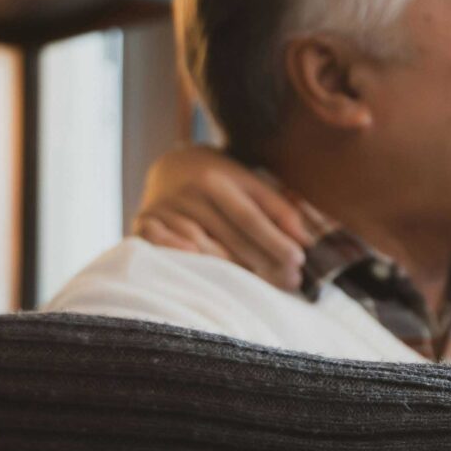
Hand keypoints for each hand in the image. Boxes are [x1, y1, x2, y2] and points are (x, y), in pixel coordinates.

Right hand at [134, 145, 315, 290]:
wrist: (169, 167)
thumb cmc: (220, 178)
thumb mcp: (248, 180)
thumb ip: (276, 206)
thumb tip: (305, 238)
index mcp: (214, 178)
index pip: (249, 217)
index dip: (275, 240)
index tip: (299, 260)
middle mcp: (187, 194)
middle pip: (230, 238)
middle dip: (264, 262)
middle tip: (291, 280)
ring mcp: (164, 211)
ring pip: (204, 251)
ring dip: (236, 271)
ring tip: (264, 283)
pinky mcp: (144, 226)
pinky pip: (169, 252)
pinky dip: (191, 264)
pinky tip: (212, 278)